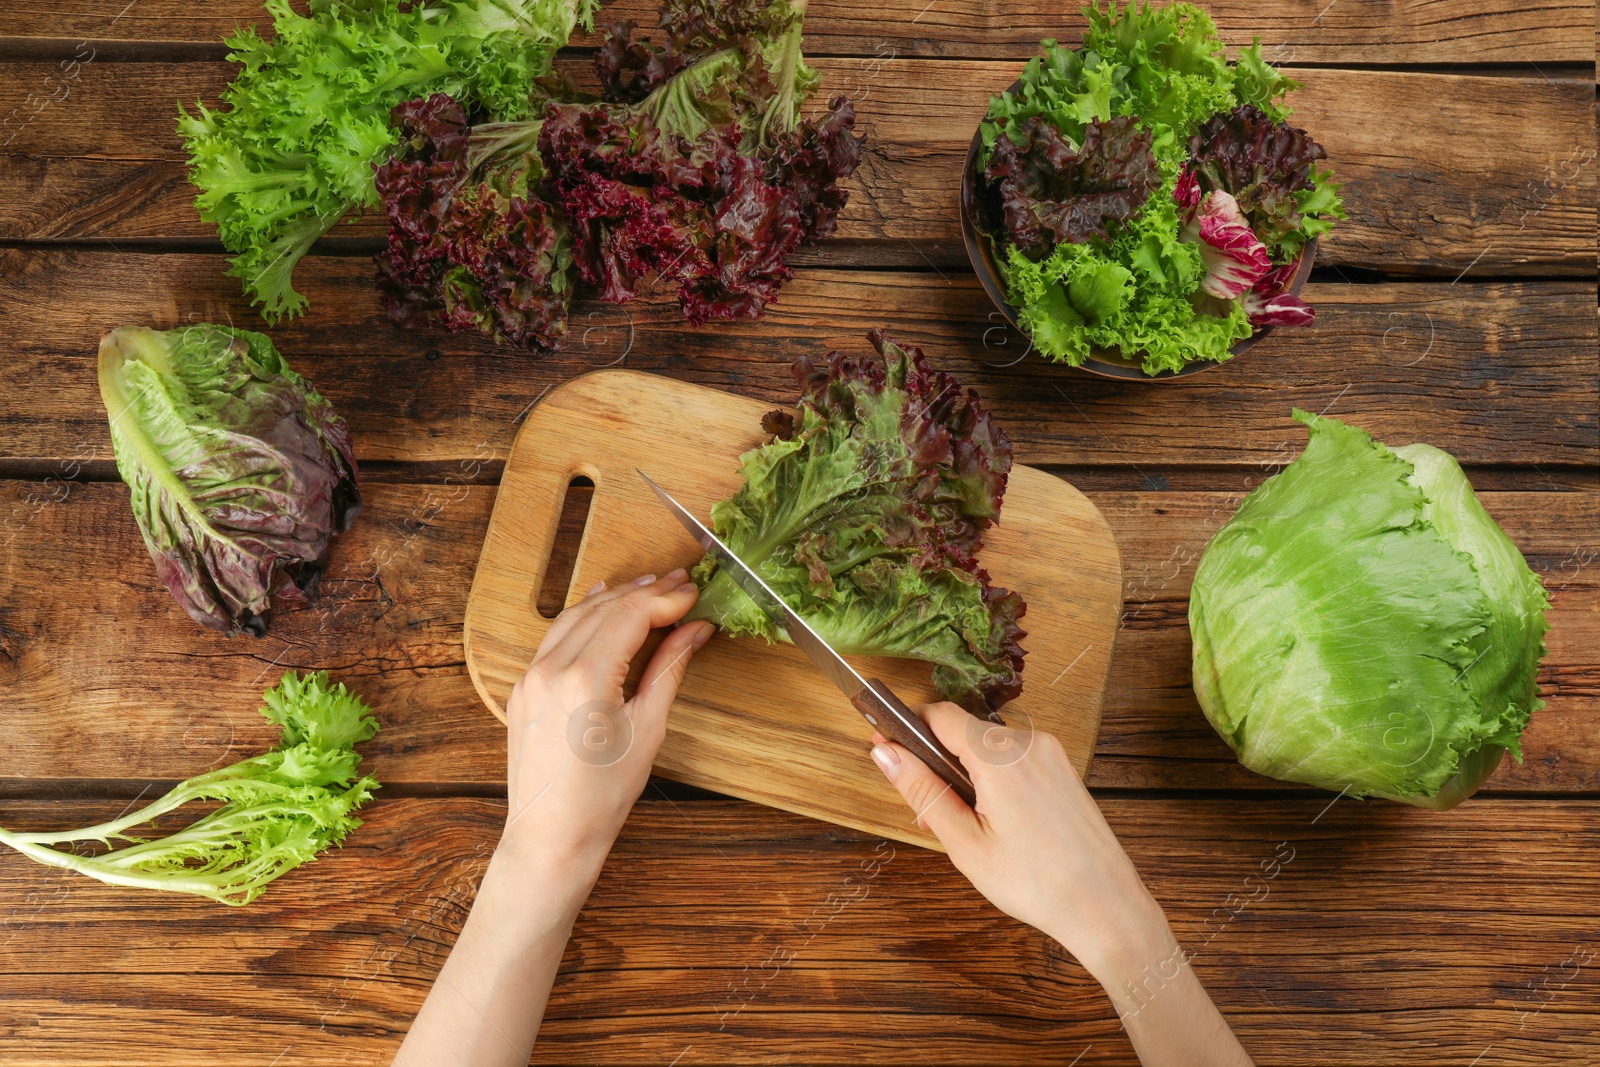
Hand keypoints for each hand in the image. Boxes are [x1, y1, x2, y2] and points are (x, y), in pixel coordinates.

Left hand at [502, 569, 713, 878]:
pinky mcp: (523, 687)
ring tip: (650, 586)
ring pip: (576, 616)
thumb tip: (695, 630)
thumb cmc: (602, 796)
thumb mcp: (648, 729)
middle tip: (680, 583)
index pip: (630, 615)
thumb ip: (669, 669)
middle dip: (645, 593)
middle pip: (603, 608)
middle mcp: (551, 669)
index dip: (666, 600)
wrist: (551, 837)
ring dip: (614, 597)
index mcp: (585, 679)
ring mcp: (531, 676)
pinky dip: (584, 616)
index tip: (693, 593)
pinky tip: (603, 603)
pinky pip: (555, 636)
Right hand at [869, 703, 1166, 975]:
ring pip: (987, 748)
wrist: (1105, 907)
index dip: (906, 729)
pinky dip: (992, 781)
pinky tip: (992, 823)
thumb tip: (884, 752)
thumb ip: (922, 791)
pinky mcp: (1062, 769)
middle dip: (936, 763)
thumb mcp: (965, 842)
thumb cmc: (1036, 883)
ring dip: (964, 775)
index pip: (939, 714)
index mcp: (1000, 755)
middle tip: (926, 814)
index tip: (885, 750)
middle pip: (963, 731)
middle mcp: (1028, 742)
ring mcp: (1050, 753)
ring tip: (962, 828)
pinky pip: (1013, 760)